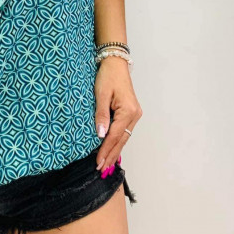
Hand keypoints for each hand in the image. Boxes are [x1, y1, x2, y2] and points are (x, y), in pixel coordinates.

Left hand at [93, 55, 142, 175]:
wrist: (115, 63)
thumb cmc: (108, 76)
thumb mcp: (101, 94)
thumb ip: (101, 115)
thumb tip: (100, 135)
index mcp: (128, 111)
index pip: (114, 136)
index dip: (105, 150)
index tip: (98, 163)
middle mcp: (134, 115)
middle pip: (121, 140)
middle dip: (111, 155)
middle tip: (102, 170)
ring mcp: (134, 115)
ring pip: (124, 137)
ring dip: (115, 150)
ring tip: (106, 164)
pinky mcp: (131, 113)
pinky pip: (124, 131)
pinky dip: (117, 141)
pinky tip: (112, 150)